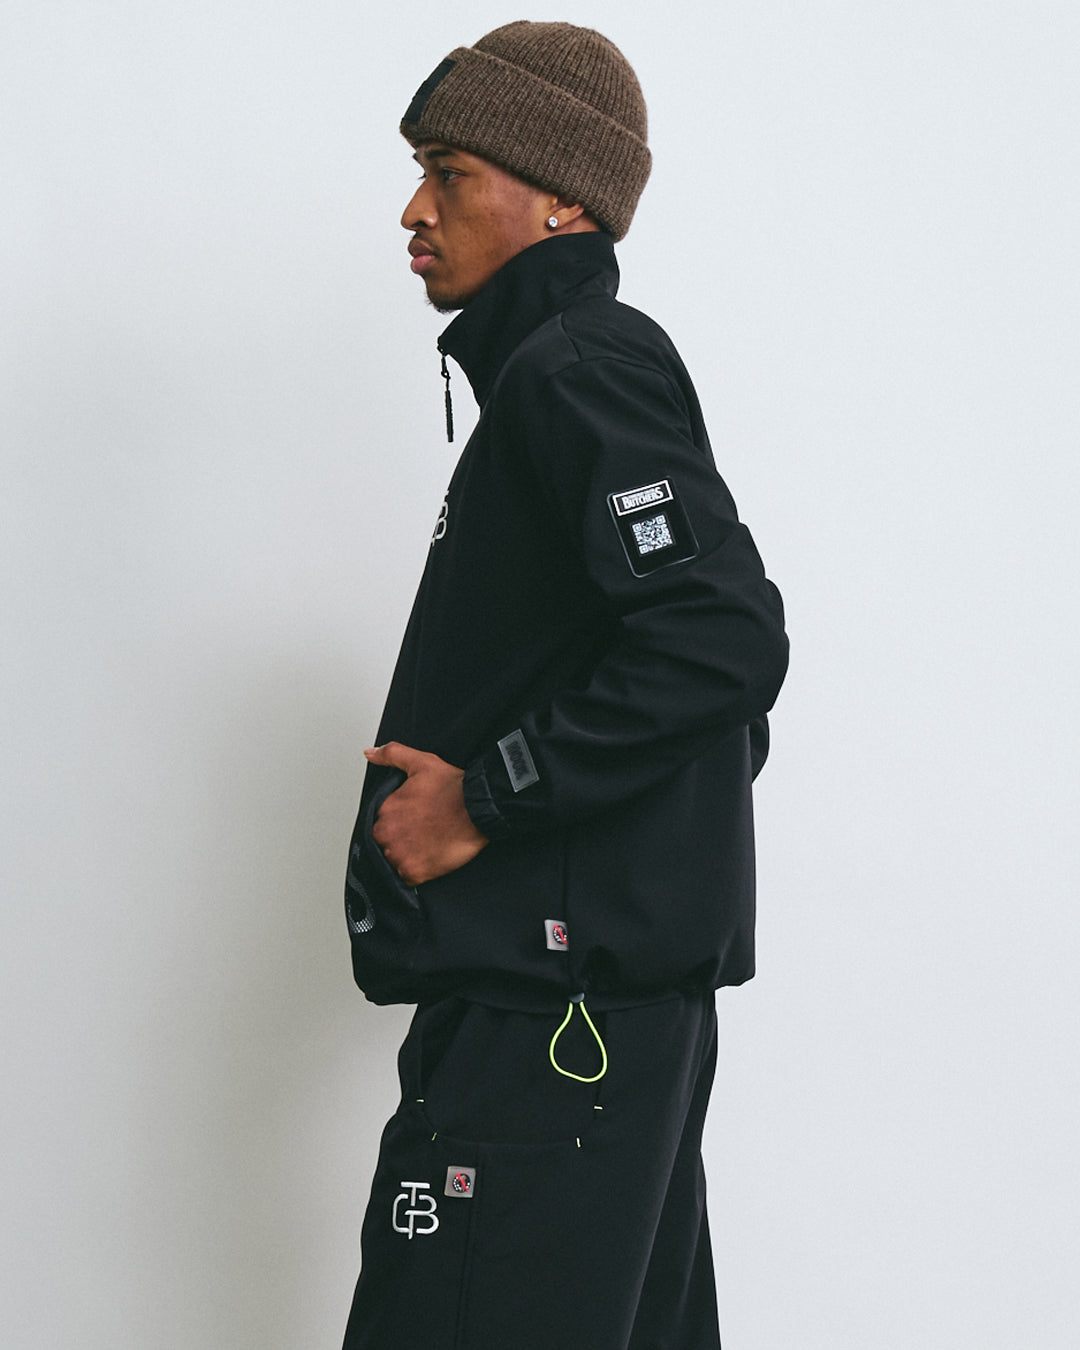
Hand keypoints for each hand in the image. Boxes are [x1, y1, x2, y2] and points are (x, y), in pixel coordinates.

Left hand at [364, 742, 488, 885]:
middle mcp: (387, 834)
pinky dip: (417, 871)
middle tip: (425, 831)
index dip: (399, 821)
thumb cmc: (452, 788)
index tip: (415, 818)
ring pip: (395, 860)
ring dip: (408, 855)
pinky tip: (432, 857)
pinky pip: (407, 877)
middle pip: (386, 843)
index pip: (382, 822)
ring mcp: (400, 855)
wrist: (478, 809)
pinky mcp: (415, 872)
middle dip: (401, 839)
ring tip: (430, 844)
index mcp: (385, 810)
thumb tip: (369, 753)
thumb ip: (391, 755)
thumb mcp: (420, 762)